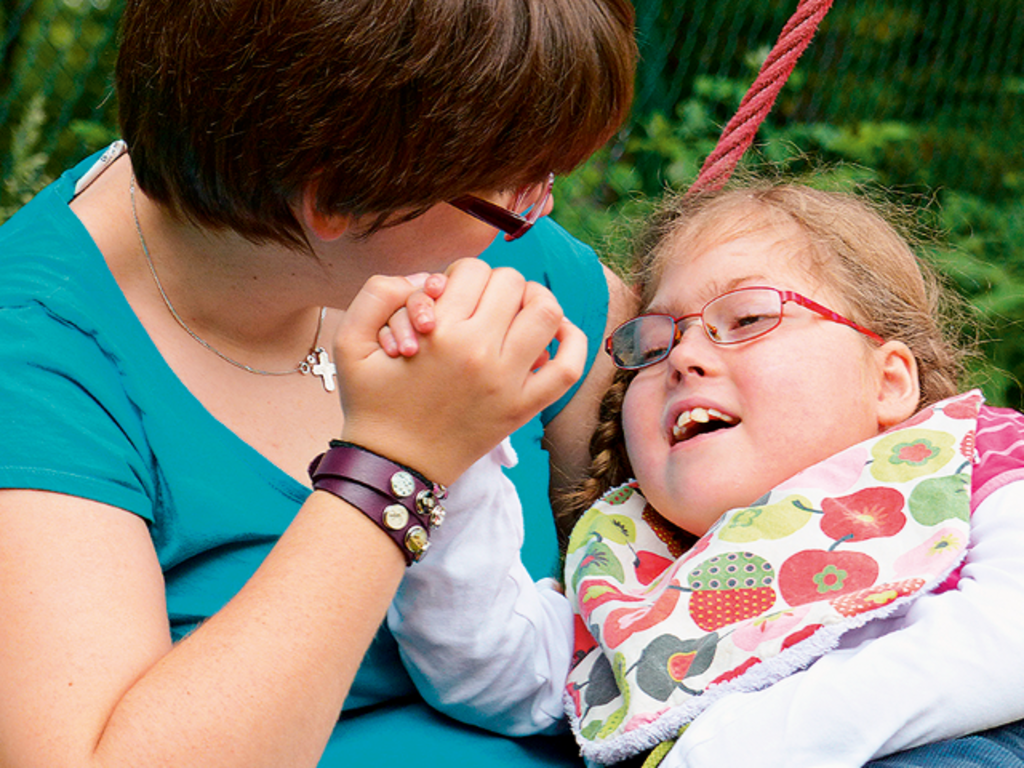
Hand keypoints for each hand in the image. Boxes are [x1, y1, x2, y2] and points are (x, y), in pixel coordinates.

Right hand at [334, 259, 586, 484]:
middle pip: (511, 283)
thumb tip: (427, 278)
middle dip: (495, 284)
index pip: (472, 271)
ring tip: (518, 310)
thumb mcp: (350, 343)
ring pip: (546, 313)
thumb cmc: (372, 402)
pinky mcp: (523, 408)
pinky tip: (557, 332)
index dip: (461, 274)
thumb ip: (376, 294)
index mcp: (440, 333)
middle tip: (481, 303)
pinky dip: (573, 342)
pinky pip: (568, 368)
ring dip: (536, 300)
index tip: (451, 295)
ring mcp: (507, 382)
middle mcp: (478, 353)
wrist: (392, 465)